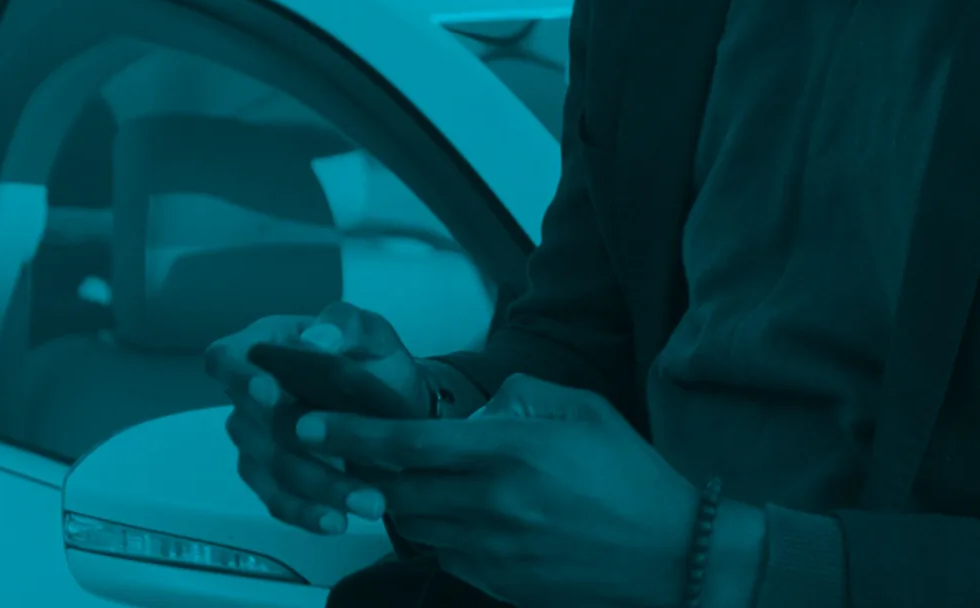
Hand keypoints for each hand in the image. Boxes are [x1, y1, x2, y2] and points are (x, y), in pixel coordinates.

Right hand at [203, 301, 424, 534]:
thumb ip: (348, 325)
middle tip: (357, 464)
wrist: (397, 405)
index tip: (270, 396)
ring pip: (271, 468)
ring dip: (318, 489)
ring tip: (369, 504)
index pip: (225, 358)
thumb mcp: (372, 333)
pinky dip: (305, 512)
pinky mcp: (269, 476)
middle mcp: (247, 394)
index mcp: (265, 346)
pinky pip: (275, 498)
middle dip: (305, 451)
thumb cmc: (373, 359)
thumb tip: (318, 341)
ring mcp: (255, 438)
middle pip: (255, 426)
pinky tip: (336, 521)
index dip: (240, 378)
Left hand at [299, 375, 700, 607]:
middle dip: (361, 469)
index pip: (406, 441)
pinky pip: (444, 554)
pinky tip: (457, 515)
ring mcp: (492, 550)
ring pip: (413, 524)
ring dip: (400, 502)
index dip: (349, 432)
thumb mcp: (582, 410)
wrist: (670, 555)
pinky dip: (437, 532)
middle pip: (394, 489)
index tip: (309, 423)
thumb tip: (476, 410)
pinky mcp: (497, 582)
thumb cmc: (630, 477)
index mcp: (509, 452)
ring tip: (408, 481)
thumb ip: (519, 396)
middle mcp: (491, 503)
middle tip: (341, 450)